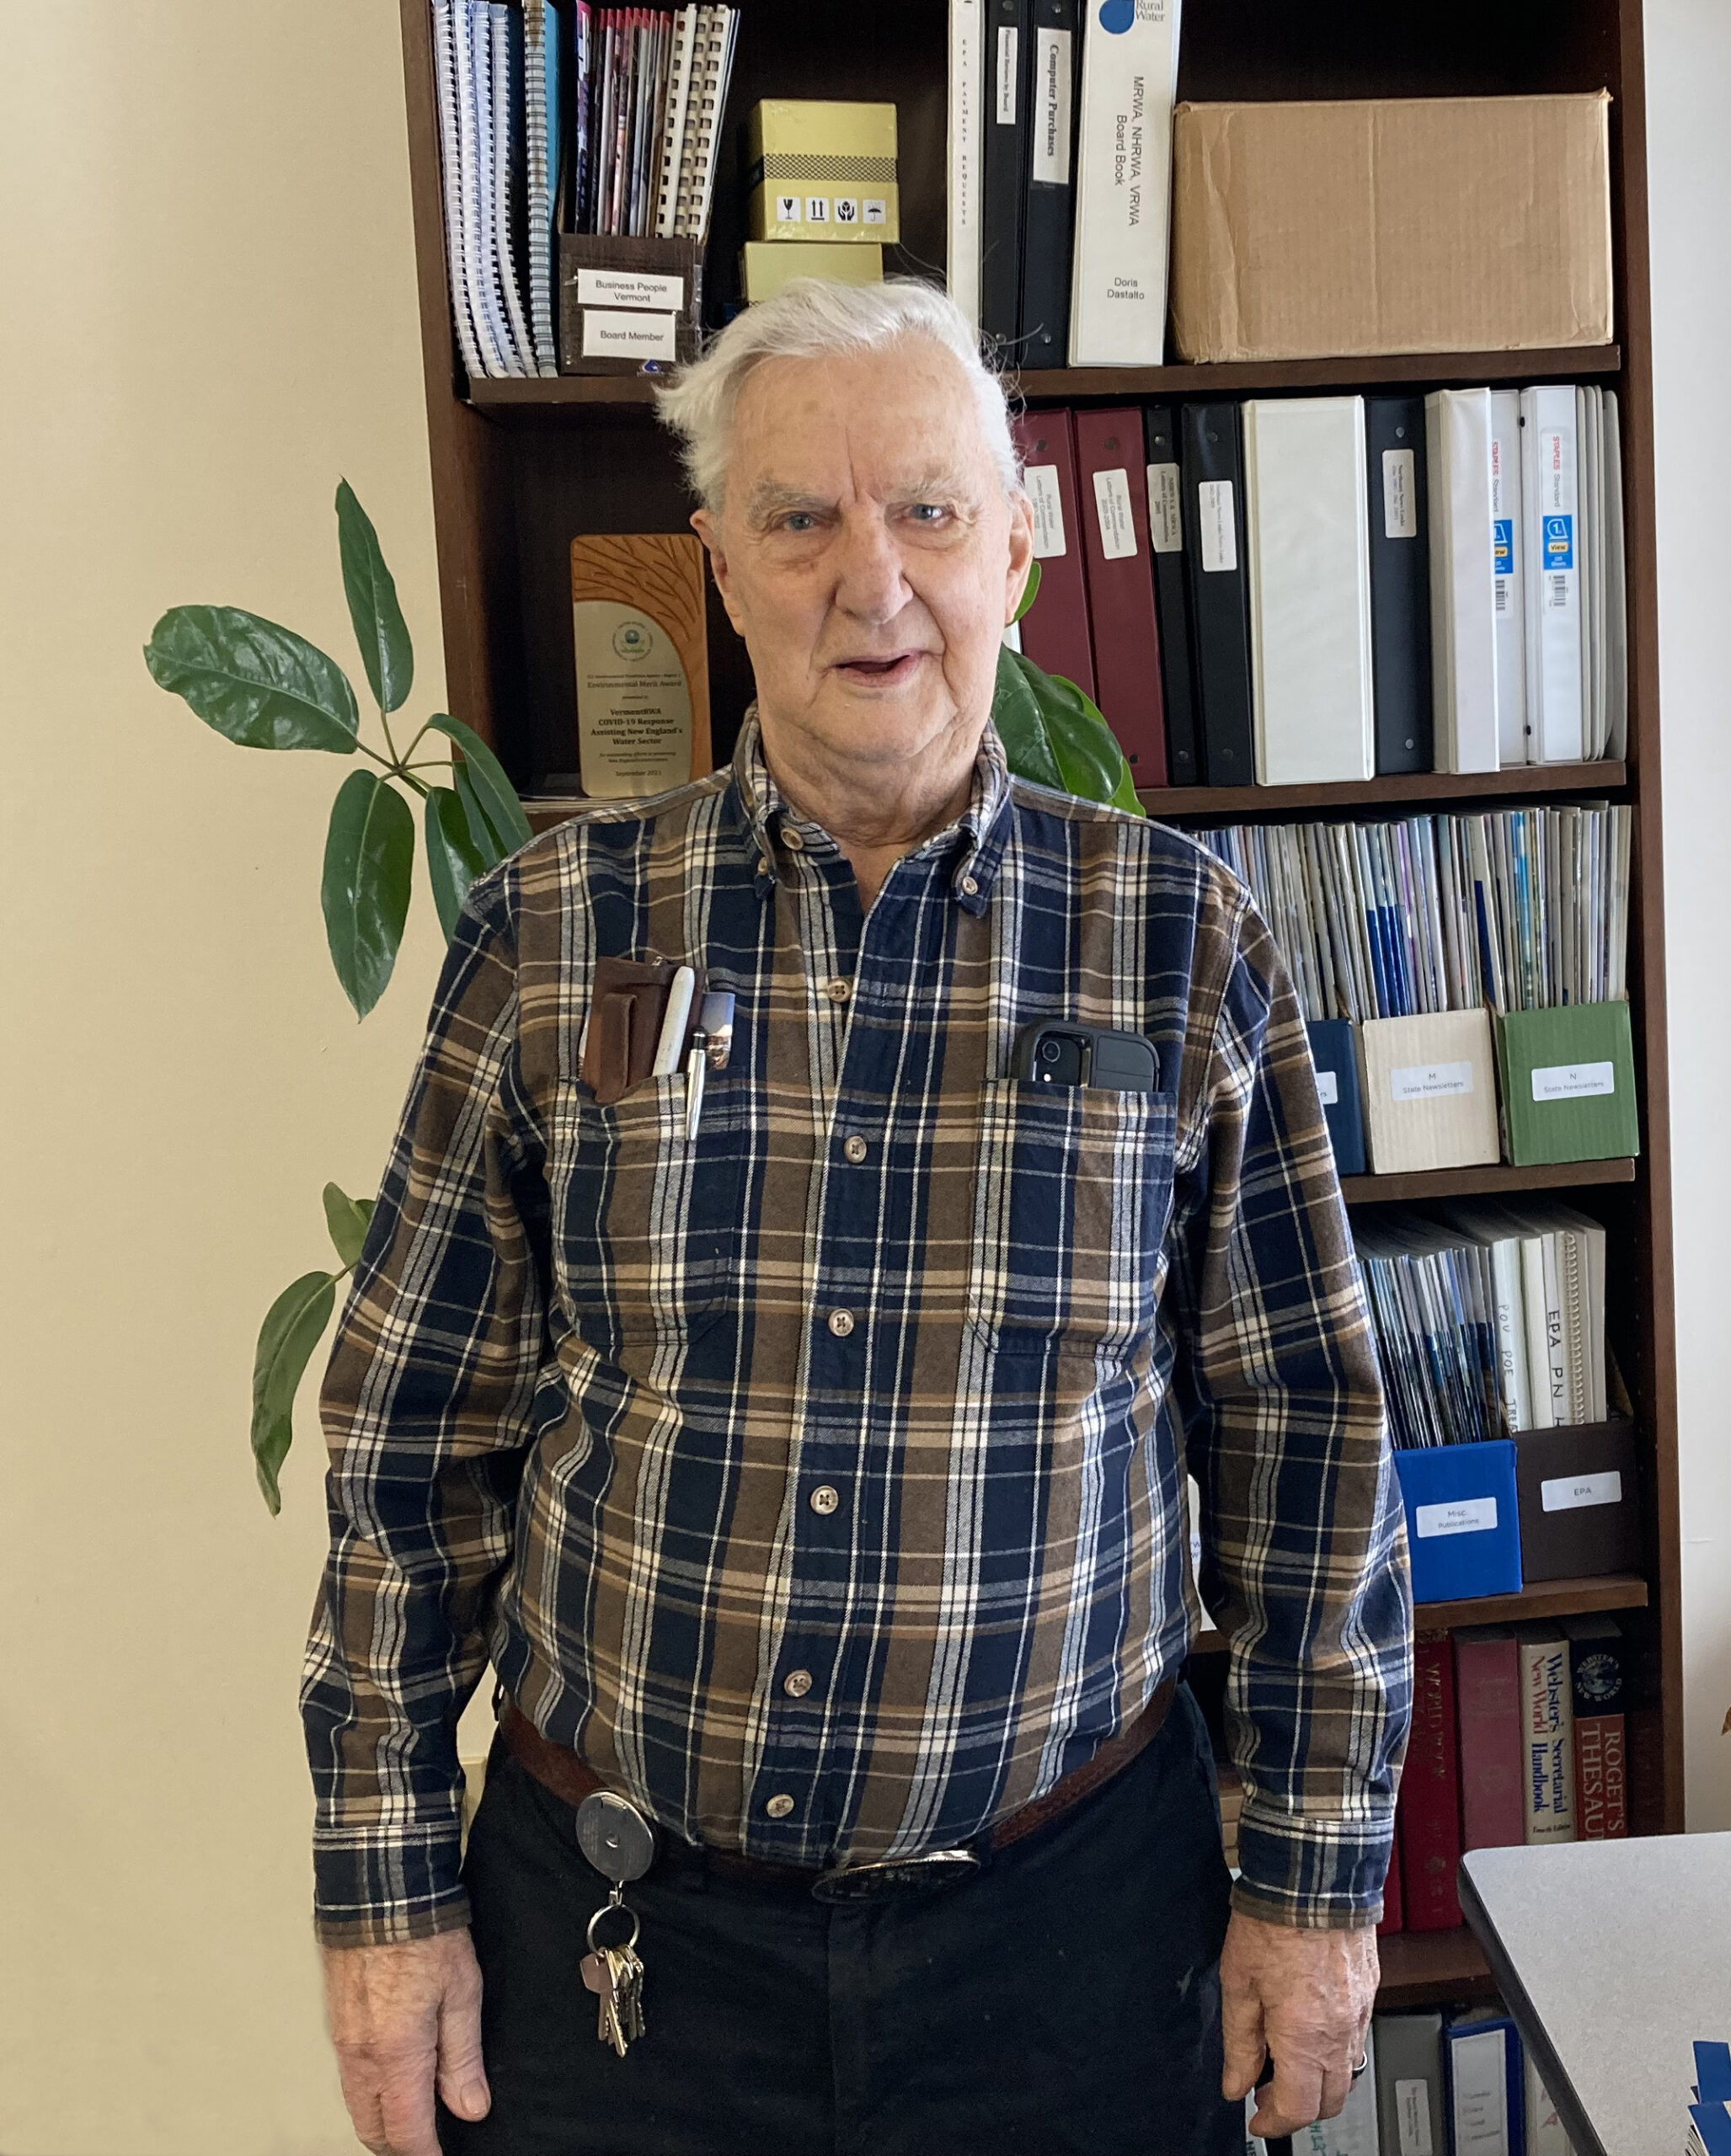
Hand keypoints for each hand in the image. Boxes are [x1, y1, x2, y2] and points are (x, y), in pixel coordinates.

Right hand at [322, 1929, 490, 2155]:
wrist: (382, 1889)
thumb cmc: (426, 1933)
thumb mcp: (463, 1993)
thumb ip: (463, 2057)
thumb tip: (471, 2108)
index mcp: (396, 2055)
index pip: (407, 2132)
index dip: (428, 2153)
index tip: (445, 2154)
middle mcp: (361, 2056)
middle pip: (374, 2129)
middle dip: (402, 2143)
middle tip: (432, 2138)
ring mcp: (343, 2040)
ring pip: (358, 2104)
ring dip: (384, 2118)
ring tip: (417, 2111)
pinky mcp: (337, 2022)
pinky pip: (349, 2076)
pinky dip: (371, 2091)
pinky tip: (394, 2076)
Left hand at [1219, 1909, 1376, 2136]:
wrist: (1313, 1873)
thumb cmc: (1274, 1920)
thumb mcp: (1238, 1983)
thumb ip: (1239, 2041)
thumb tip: (1235, 2082)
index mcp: (1305, 2036)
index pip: (1299, 2108)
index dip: (1273, 2123)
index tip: (1256, 2119)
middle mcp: (1340, 2031)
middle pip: (1330, 2100)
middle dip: (1299, 2108)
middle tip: (1267, 2094)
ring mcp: (1360, 2012)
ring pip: (1347, 2071)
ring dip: (1318, 2078)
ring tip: (1286, 2059)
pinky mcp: (1369, 1990)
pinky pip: (1356, 2037)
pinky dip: (1334, 2047)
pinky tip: (1309, 2026)